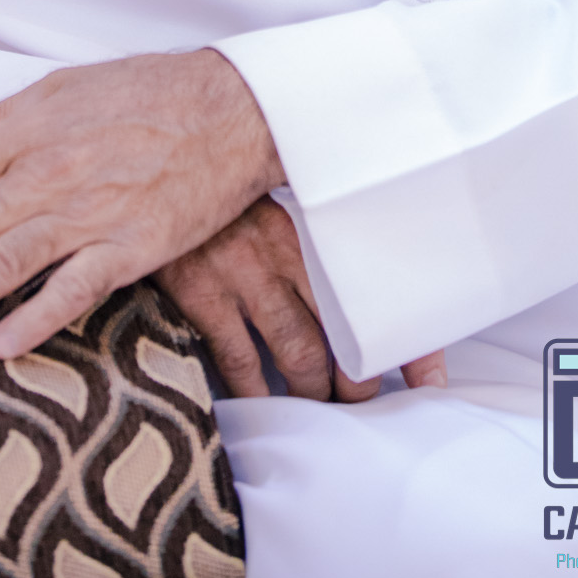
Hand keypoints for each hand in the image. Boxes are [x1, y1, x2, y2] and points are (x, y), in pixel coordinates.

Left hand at [0, 50, 281, 357]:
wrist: (231, 106)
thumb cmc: (145, 94)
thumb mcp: (59, 90)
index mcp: (24, 134)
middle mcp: (46, 173)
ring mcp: (89, 211)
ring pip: (4, 259)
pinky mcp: (133, 245)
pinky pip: (77, 286)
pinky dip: (38, 315)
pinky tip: (1, 345)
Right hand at [155, 195, 446, 401]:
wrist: (147, 168)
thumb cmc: (216, 187)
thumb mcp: (264, 192)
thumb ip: (304, 225)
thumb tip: (347, 264)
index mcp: (308, 224)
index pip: (374, 286)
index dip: (407, 341)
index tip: (430, 380)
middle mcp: (283, 250)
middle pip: (342, 333)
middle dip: (360, 380)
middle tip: (365, 404)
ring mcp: (241, 274)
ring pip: (299, 354)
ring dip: (315, 393)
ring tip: (321, 408)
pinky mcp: (200, 294)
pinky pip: (239, 360)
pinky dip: (256, 390)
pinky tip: (262, 403)